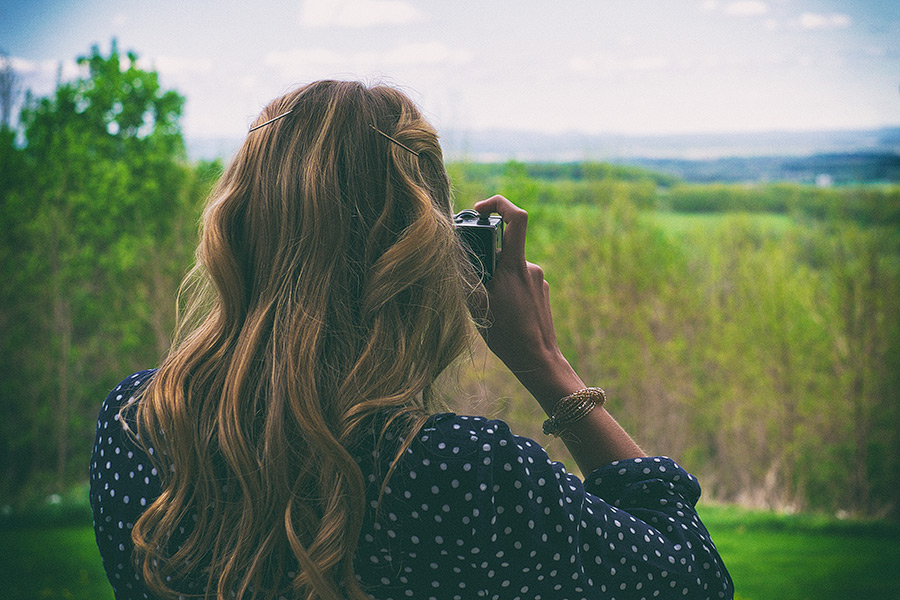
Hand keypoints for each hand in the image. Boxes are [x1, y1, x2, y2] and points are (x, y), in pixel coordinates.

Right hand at [473, 196, 579, 394]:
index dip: (498, 203)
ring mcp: (538, 280)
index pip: (515, 217)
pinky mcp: (542, 292)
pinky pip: (520, 281)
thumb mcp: (478, 305)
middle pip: (504, 247)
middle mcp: (530, 267)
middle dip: (486, 258)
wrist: (538, 359)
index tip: (480, 209)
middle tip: (478, 282)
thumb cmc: (507, 335)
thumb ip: (467, 275)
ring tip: (492, 307)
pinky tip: (505, 315)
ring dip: (497, 280)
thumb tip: (454, 254)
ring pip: (510, 268)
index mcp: (514, 266)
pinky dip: (508, 291)